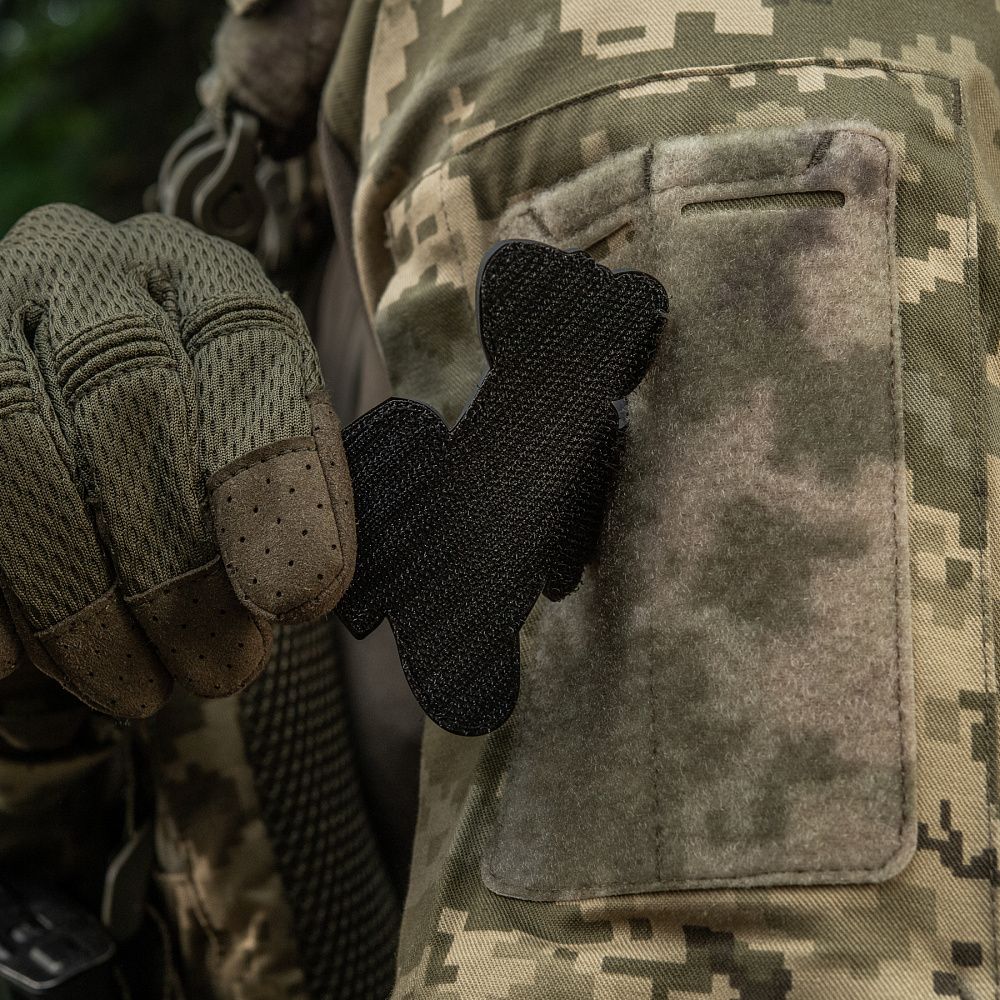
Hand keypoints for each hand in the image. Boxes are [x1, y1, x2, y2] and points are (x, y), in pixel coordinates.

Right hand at [0, 205, 354, 716]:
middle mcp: (82, 267)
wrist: (84, 387)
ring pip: (15, 441)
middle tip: (221, 668)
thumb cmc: (201, 422)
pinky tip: (13, 663)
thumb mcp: (266, 434)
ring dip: (77, 593)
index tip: (293, 599)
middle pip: (123, 392)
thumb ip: (296, 487)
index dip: (268, 476)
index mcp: (198, 272)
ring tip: (135, 688)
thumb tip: (300, 589)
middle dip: (175, 554)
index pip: (244, 345)